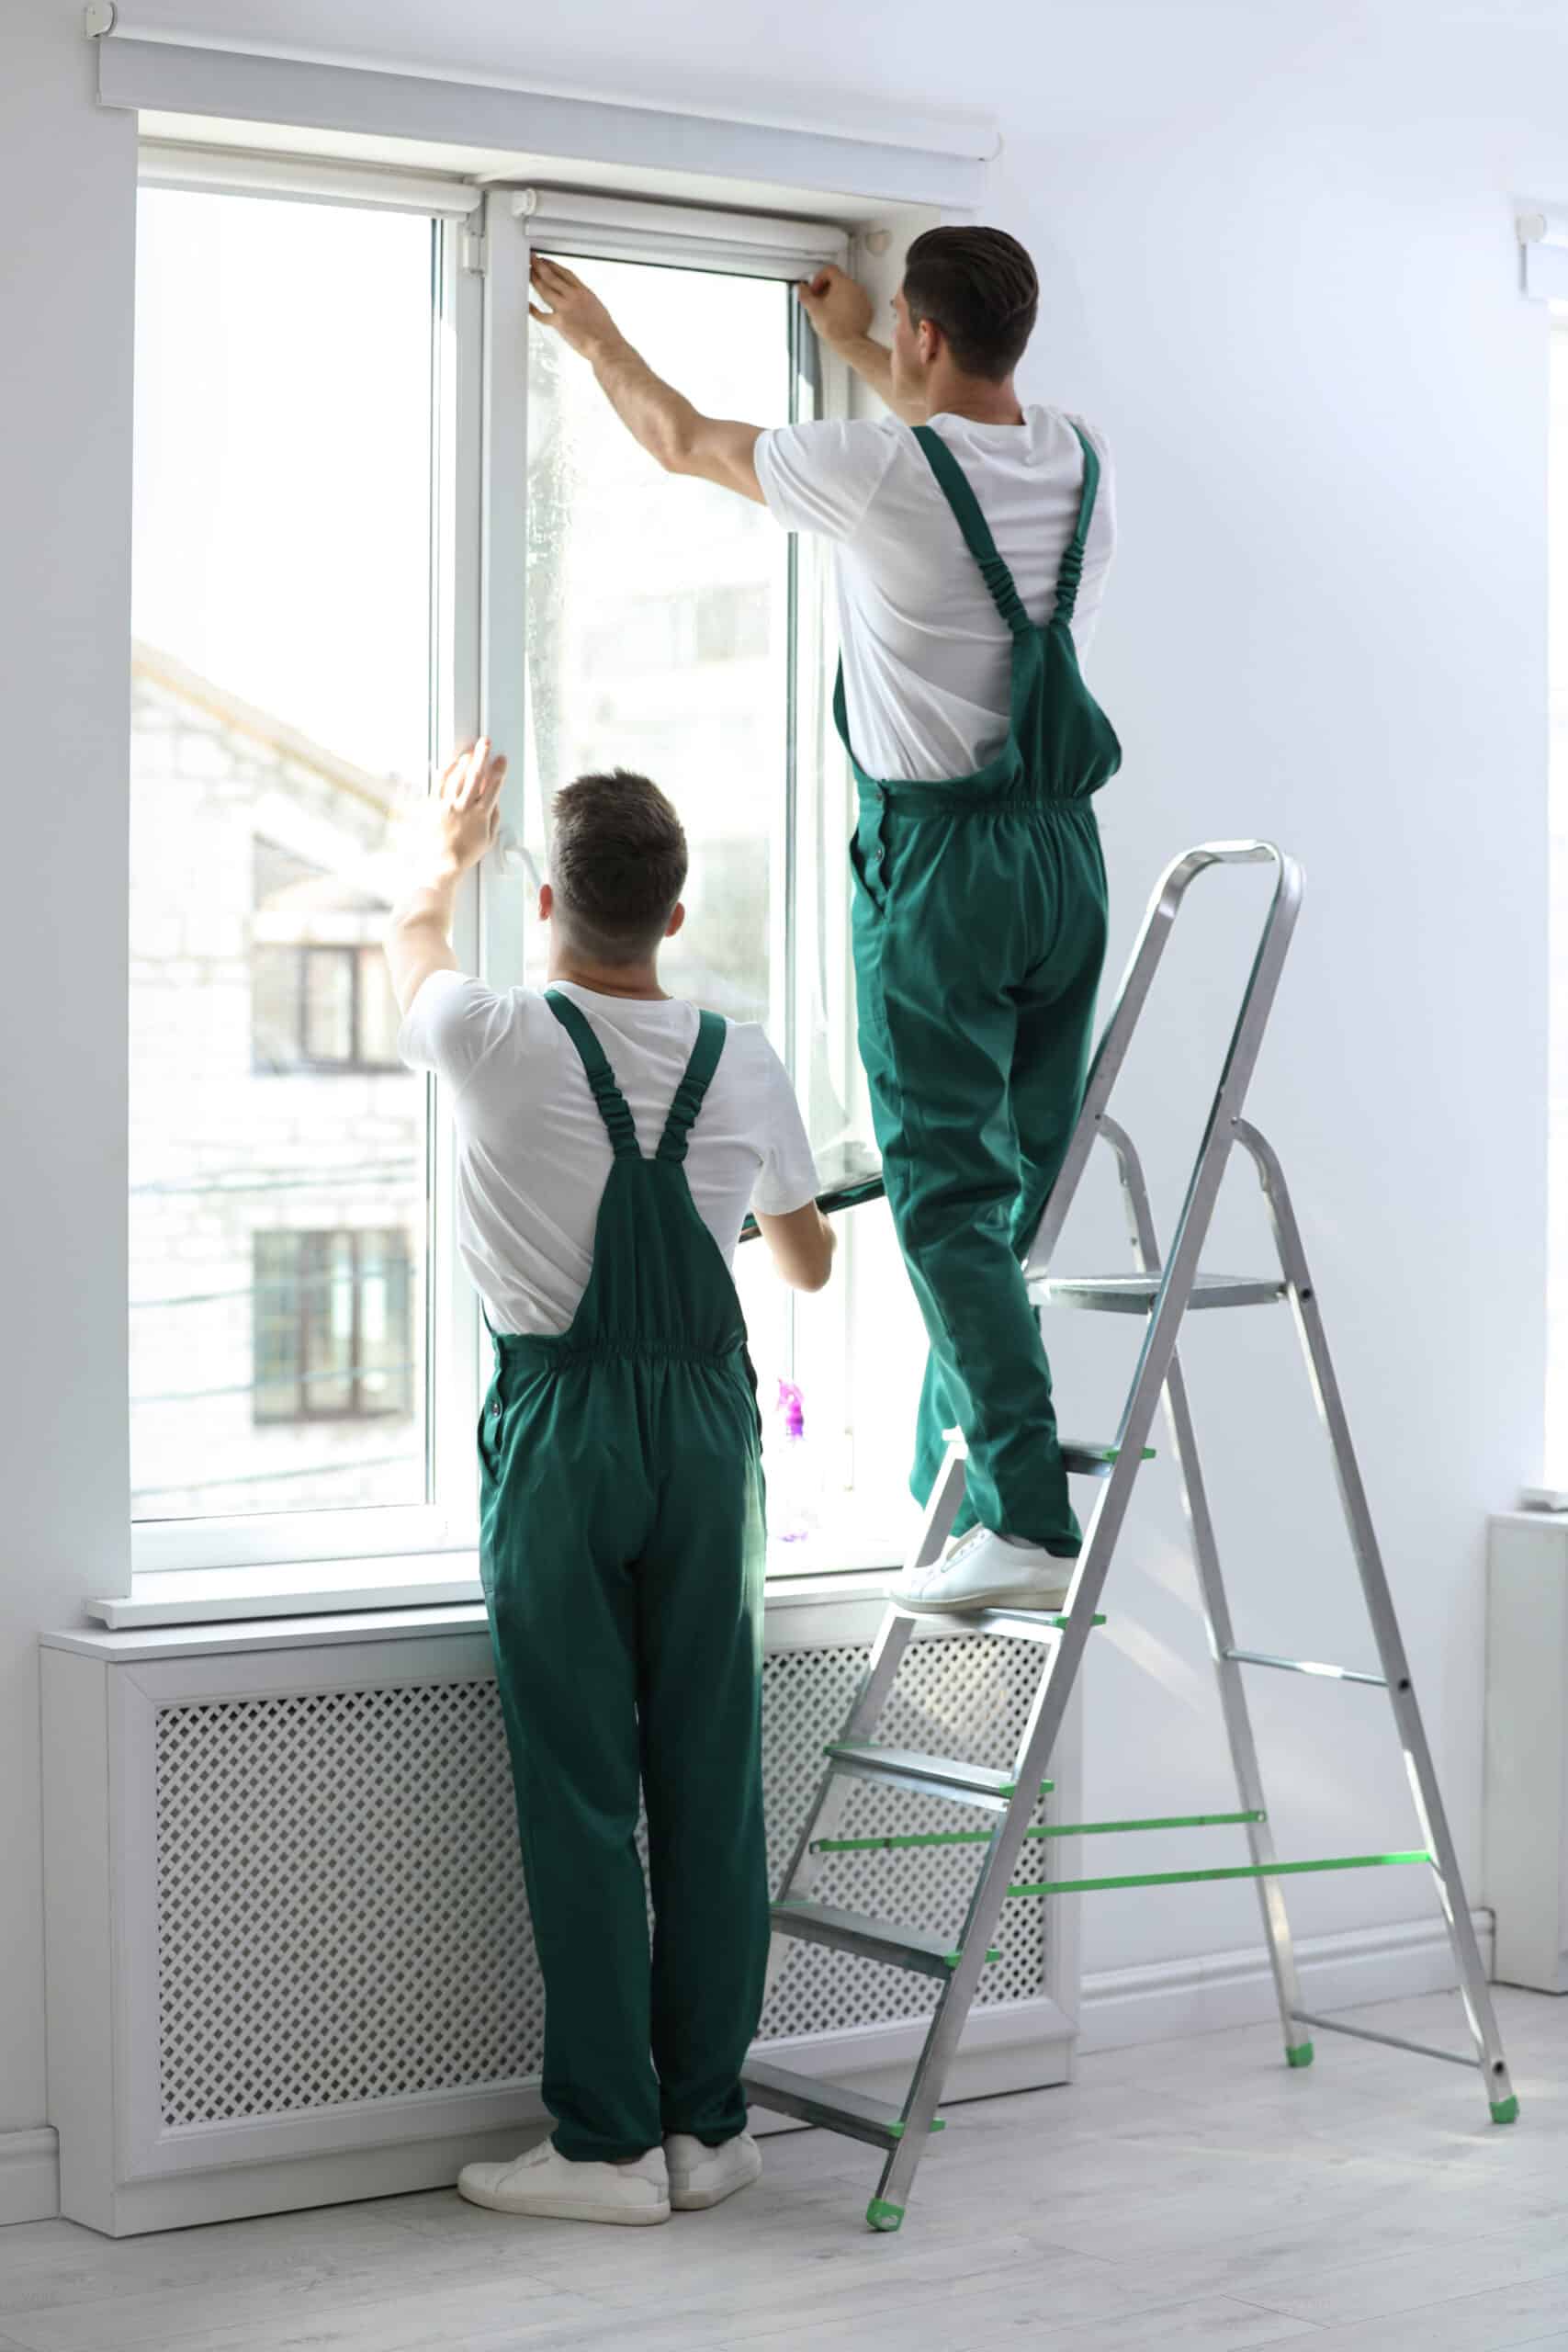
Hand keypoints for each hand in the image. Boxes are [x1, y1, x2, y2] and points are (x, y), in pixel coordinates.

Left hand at [420, 739, 505, 879]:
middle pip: (476, 775)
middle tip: (486, 743)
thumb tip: (495, 801)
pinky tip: (453, 762)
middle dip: (482, 756)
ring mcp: (448, 804)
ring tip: (471, 750)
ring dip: (466, 760)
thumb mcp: (488, 839)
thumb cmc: (465, 854)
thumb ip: (493, 818)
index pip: (493, 787)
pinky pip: (441, 782)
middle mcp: (465, 807)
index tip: (502, 759)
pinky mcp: (434, 805)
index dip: (499, 771)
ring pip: (458, 776)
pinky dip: (447, 770)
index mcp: (481, 815)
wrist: (442, 863)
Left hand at [529, 255, 620, 357]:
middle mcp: (573, 297)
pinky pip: (542, 315)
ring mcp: (565, 308)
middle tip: (532, 260)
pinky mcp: (559, 322)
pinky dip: (533, 310)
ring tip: (528, 273)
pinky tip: (527, 305)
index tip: (546, 261)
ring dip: (534, 280)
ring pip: (545, 289)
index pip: (565, 273)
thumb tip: (578, 299)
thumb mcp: (597, 307)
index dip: (553, 265)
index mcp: (584, 292)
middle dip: (540, 266)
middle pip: (552, 276)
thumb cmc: (604, 332)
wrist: (606, 344)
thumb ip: (584, 300)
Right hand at [796, 265, 873, 348]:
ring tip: (829, 311)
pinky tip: (839, 317)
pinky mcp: (866, 310)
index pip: (829, 270)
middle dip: (827, 288)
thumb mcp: (814, 309)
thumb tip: (801, 288)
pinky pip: (855, 302)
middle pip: (839, 280)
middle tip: (819, 301)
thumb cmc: (834, 327)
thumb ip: (805, 295)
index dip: (819, 278)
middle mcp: (855, 288)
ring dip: (837, 297)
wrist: (850, 343)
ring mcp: (863, 298)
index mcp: (842, 283)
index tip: (815, 290)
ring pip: (847, 291)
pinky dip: (846, 306)